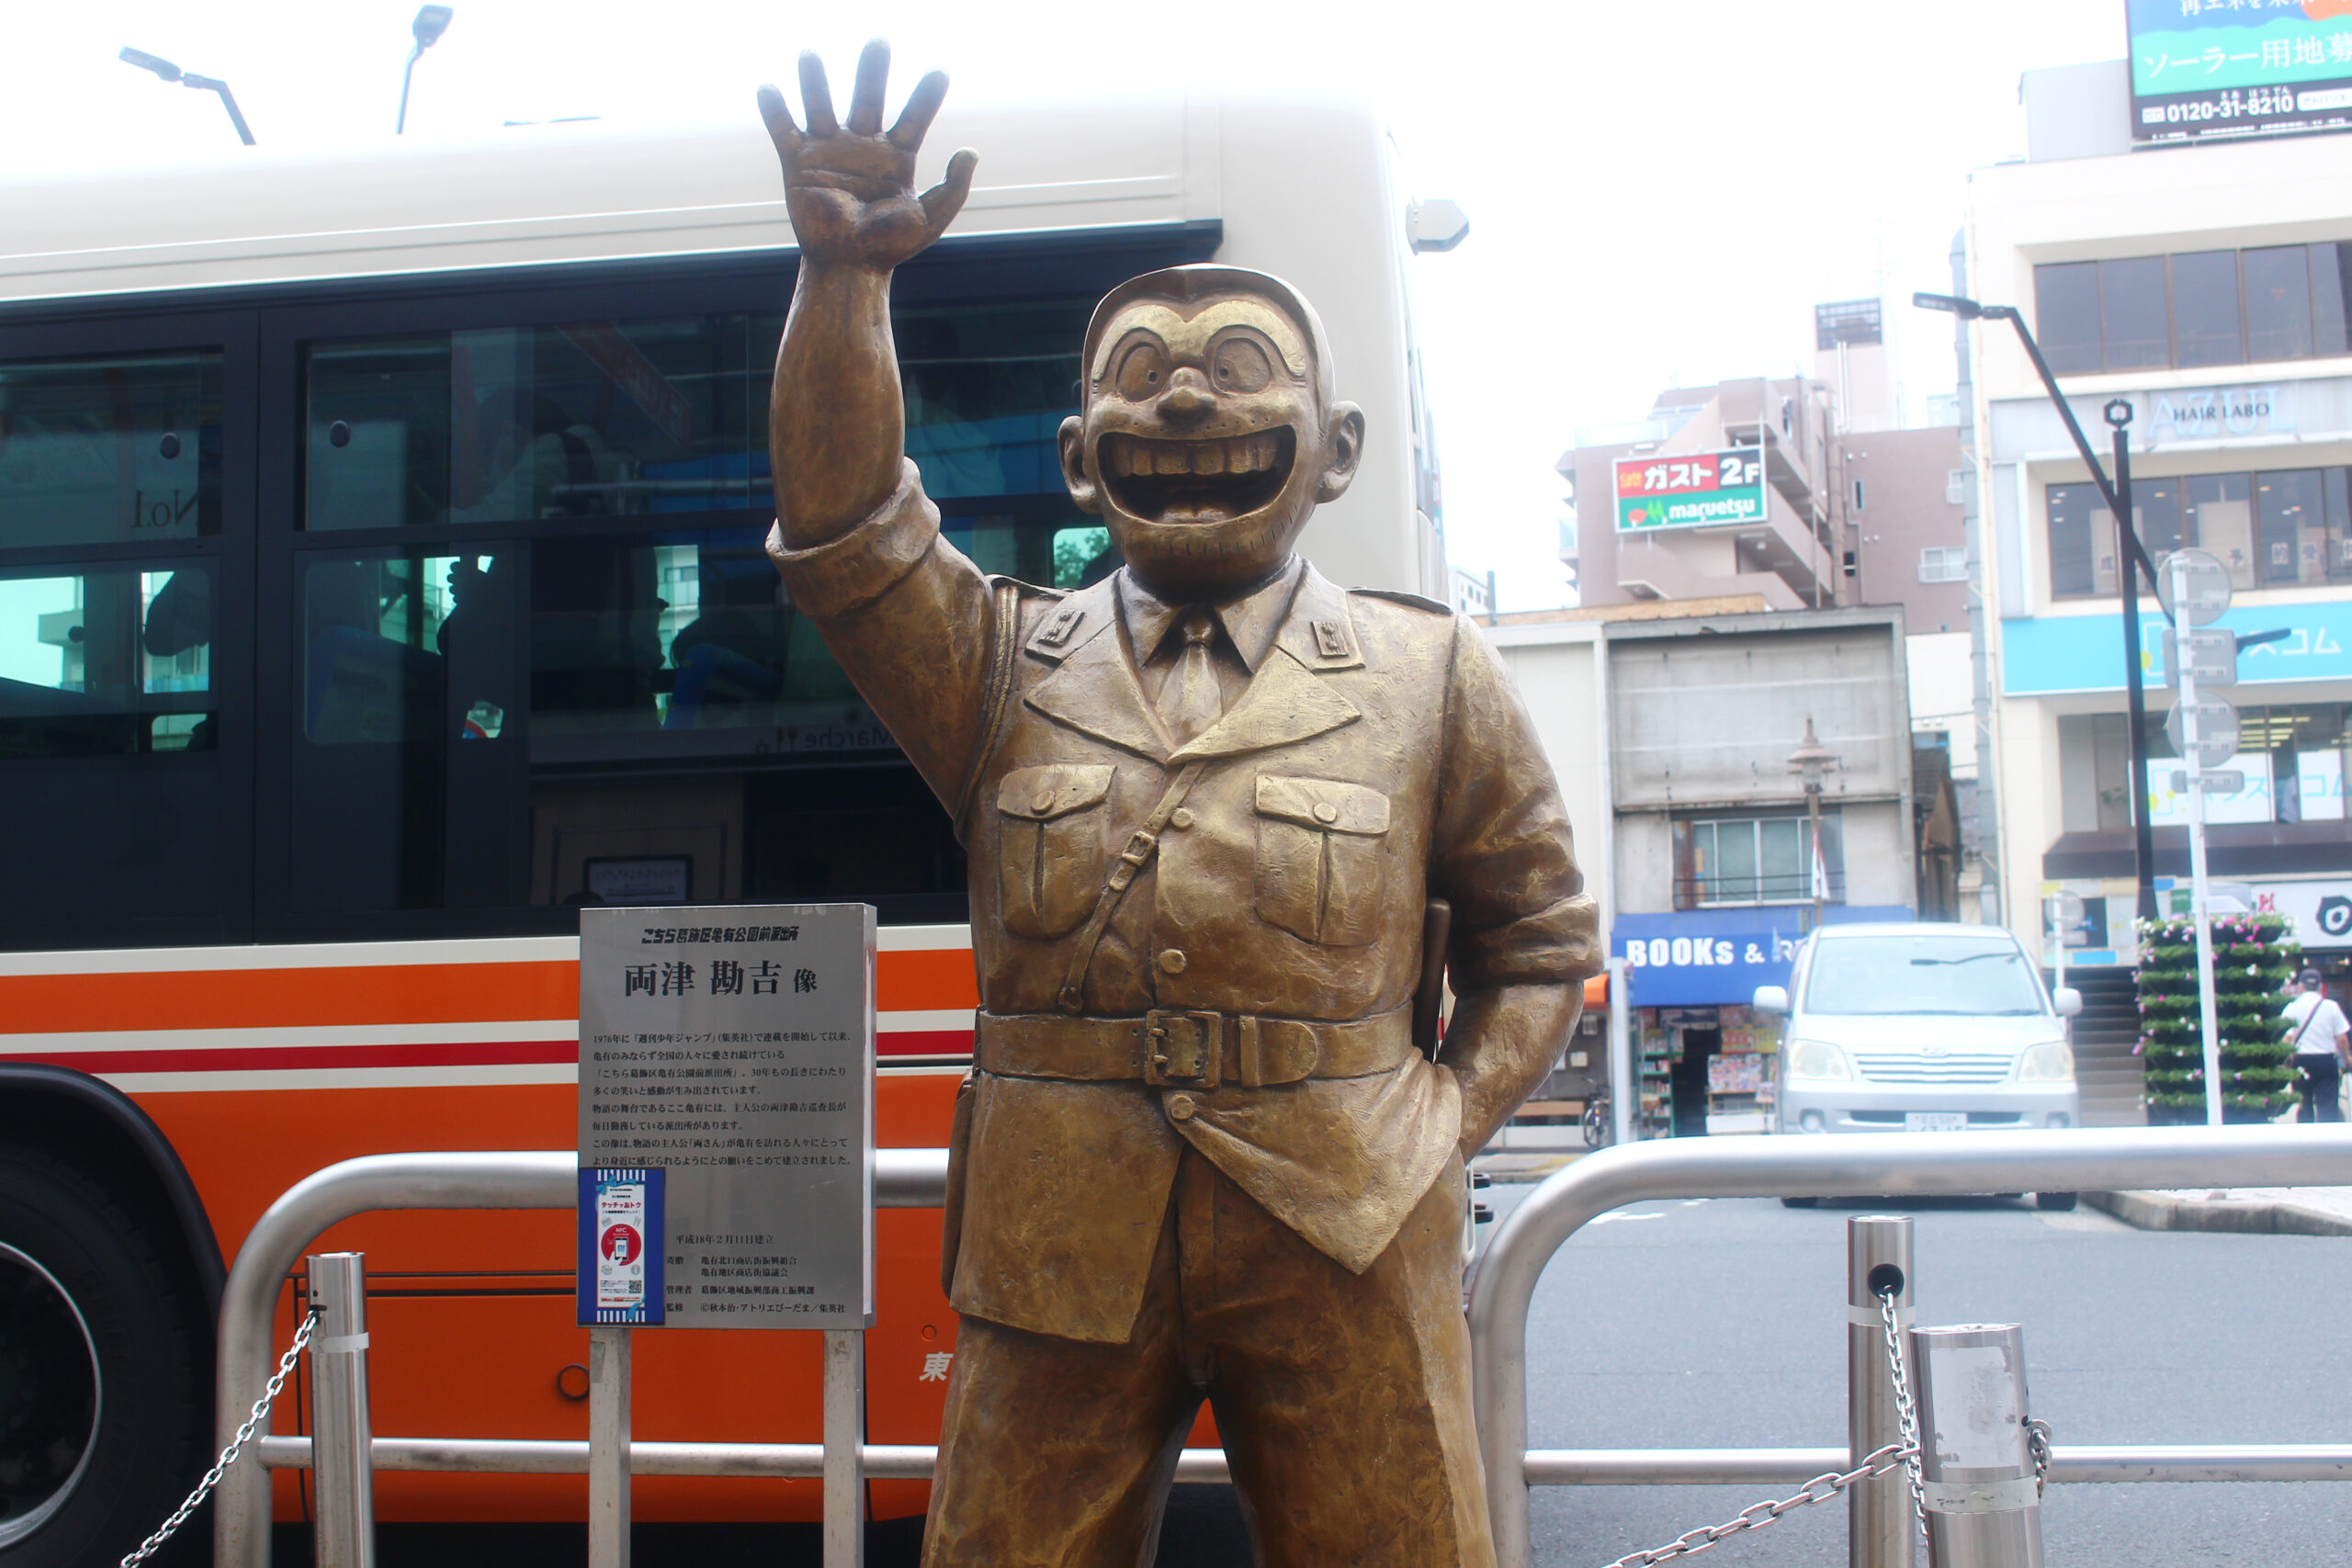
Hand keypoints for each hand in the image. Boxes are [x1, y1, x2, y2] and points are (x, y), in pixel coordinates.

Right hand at [757, 41, 977, 272]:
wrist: (850, 267)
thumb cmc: (891, 247)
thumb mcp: (930, 218)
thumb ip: (953, 187)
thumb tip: (970, 151)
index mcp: (896, 157)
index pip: (914, 118)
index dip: (926, 97)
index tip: (941, 72)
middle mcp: (862, 147)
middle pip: (868, 99)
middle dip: (873, 72)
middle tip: (879, 41)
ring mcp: (828, 151)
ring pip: (821, 106)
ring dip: (815, 81)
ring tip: (809, 53)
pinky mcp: (797, 164)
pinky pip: (784, 131)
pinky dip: (775, 111)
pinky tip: (767, 88)